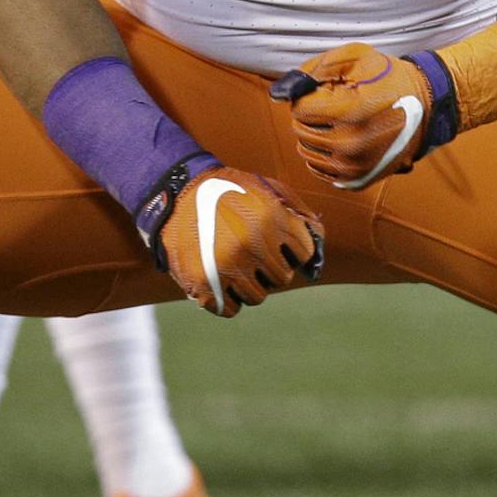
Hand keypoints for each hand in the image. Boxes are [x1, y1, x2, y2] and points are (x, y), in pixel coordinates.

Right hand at [144, 162, 321, 317]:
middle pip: (282, 277)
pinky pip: (231, 309)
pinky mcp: (204, 285)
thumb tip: (319, 243)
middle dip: (272, 267)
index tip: (279, 243)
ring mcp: (227, 267)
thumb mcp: (268, 188)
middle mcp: (252, 245)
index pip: (304, 252)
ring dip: (251, 284)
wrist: (176, 192)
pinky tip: (222, 281)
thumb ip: (298, 212)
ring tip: (236, 265)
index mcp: (271, 219)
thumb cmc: (229, 190)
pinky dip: (229, 299)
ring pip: (258, 296)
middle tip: (253, 253)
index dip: (293, 249)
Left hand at [271, 44, 454, 190]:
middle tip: (339, 105)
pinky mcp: (357, 180)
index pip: (299, 109)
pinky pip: (320, 169)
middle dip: (314, 114)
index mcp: (349, 113)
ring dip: (317, 133)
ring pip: (307, 150)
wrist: (427, 107)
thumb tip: (281, 90)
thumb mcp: (355, 57)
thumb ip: (314, 69)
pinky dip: (325, 153)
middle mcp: (350, 145)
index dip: (311, 96)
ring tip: (343, 121)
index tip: (330, 91)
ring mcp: (354, 167)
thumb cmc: (389, 79)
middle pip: (301, 130)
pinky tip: (343, 138)